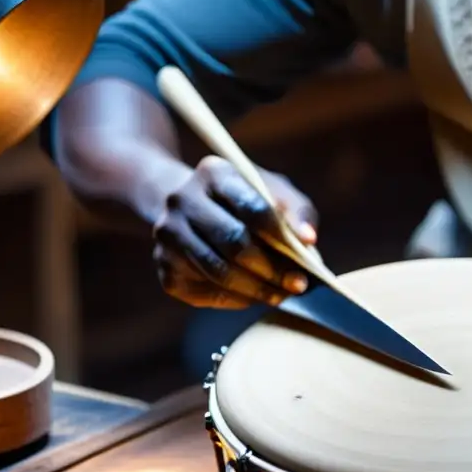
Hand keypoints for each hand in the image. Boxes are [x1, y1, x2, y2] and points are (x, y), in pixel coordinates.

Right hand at [152, 156, 317, 308]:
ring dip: (256, 290)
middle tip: (297, 286)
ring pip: (218, 272)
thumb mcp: (275, 193)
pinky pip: (205, 291)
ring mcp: (167, 234)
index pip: (251, 207)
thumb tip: (308, 239)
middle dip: (271, 270)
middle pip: (233, 243)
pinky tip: (253, 296)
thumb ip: (298, 212)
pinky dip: (235, 299)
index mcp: (213, 172)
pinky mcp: (163, 266)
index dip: (280, 238)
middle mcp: (181, 199)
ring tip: (281, 295)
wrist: (190, 208)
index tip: (305, 262)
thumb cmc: (245, 201)